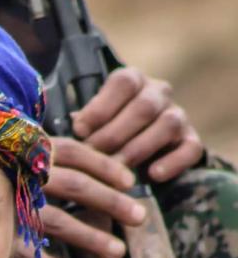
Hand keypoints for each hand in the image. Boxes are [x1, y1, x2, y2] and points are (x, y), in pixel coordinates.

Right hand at [14, 137, 146, 257]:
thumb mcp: (10, 157)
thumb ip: (38, 157)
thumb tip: (71, 161)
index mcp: (30, 150)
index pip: (77, 152)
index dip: (105, 164)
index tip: (130, 179)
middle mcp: (22, 175)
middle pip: (77, 187)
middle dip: (112, 201)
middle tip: (139, 217)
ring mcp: (10, 205)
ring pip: (58, 221)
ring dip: (91, 237)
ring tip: (117, 252)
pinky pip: (29, 253)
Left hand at [70, 67, 203, 181]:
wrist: (134, 153)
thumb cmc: (101, 135)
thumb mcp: (88, 124)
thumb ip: (81, 124)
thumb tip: (67, 133)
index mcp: (131, 82)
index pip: (123, 82)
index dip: (100, 107)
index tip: (79, 131)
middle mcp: (157, 93)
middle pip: (144, 106)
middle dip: (114, 134)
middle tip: (94, 156)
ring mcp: (177, 115)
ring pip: (168, 124)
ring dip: (139, 148)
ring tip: (117, 169)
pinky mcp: (190, 140)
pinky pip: (190, 148)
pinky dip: (173, 162)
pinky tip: (153, 175)